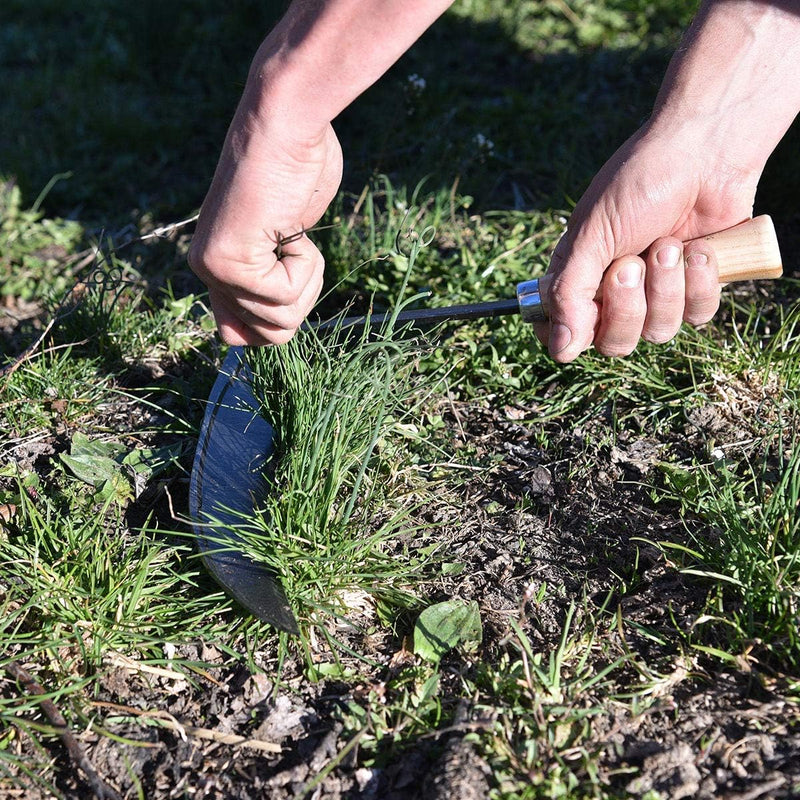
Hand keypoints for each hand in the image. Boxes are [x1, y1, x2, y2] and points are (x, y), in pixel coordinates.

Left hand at [189, 106, 342, 345]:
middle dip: (300, 299)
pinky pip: (286, 296)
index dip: (274, 323)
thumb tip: (276, 328)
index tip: (290, 277)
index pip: (236, 336)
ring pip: (281, 321)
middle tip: (295, 250)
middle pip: (269, 337)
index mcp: (216, 265)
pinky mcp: (230, 264)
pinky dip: (306, 265)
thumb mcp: (288, 235)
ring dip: (307, 280)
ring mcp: (215, 269)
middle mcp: (208, 271)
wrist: (286, 124)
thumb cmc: (296, 167)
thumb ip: (273, 277)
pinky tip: (291, 225)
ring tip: (292, 233)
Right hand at [537, 122, 760, 361]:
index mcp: (580, 279)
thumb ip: (569, 293)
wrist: (706, 152)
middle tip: (631, 263)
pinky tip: (700, 248)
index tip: (581, 321)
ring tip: (671, 243)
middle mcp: (616, 293)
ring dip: (666, 287)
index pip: (564, 333)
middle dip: (626, 306)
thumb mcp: (592, 236)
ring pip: (658, 331)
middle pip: (615, 343)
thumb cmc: (639, 184)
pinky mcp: (698, 289)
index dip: (569, 337)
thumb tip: (559, 351)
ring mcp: (659, 294)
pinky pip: (698, 315)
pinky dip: (700, 281)